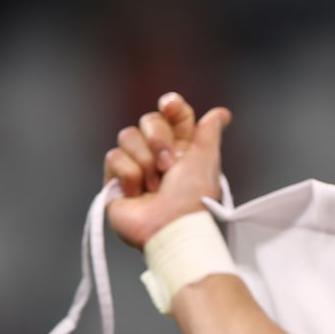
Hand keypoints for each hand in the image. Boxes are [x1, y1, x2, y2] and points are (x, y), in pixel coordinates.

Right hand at [103, 92, 231, 249]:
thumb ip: (209, 133)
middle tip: (168, 166)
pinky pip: (114, 157)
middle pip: (148, 120)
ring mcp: (136, 166)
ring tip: (154, 186)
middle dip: (158, 140)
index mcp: (182, 148)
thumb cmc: (192, 200)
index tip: (170, 106)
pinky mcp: (116, 180)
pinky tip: (138, 193)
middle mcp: (158, 154)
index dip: (171, 106)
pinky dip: (129, 175)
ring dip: (144, 161)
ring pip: (128, 136)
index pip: (173, 114)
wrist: (170, 227)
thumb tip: (221, 114)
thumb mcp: (206, 161)